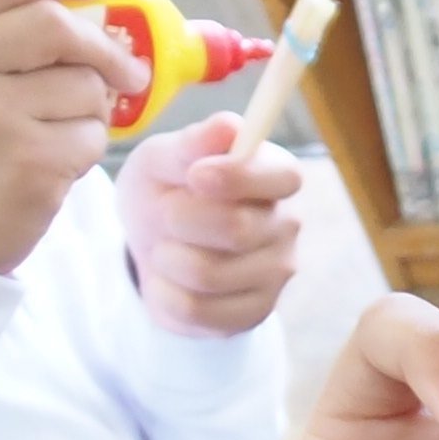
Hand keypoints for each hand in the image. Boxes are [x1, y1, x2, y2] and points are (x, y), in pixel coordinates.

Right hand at [0, 0, 146, 276]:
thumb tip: (89, 7)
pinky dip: (89, 149)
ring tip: (60, 133)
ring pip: (84, 86)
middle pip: (55, 24)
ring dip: (94, 109)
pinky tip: (56, 165)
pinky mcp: (28, 163)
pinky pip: (92, 137)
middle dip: (104, 46)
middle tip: (129, 73)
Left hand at [118, 112, 304, 333]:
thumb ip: (191, 144)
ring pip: (209, 274)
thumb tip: (229, 125)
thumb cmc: (164, 190)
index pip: (282, 176)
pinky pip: (196, 311)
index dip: (238, 177)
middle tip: (165, 212)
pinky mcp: (253, 314)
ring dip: (166, 258)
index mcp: (273, 177)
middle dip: (179, 218)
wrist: (152, 245)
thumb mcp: (162, 158)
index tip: (197, 176)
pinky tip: (167, 280)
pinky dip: (163, 293)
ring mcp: (276, 274)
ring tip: (165, 248)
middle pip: (236, 229)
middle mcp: (286, 225)